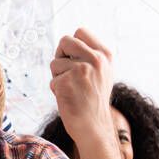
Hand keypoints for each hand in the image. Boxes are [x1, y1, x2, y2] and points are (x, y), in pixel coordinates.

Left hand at [49, 28, 114, 143]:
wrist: (94, 126)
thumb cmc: (93, 100)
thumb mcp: (101, 73)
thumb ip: (89, 55)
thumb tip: (66, 40)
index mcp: (105, 55)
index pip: (80, 31)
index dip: (72, 45)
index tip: (74, 58)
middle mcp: (95, 59)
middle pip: (65, 40)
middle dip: (61, 56)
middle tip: (68, 74)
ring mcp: (81, 70)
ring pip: (55, 63)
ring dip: (58, 77)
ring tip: (72, 90)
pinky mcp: (66, 82)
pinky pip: (53, 80)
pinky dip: (57, 90)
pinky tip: (69, 99)